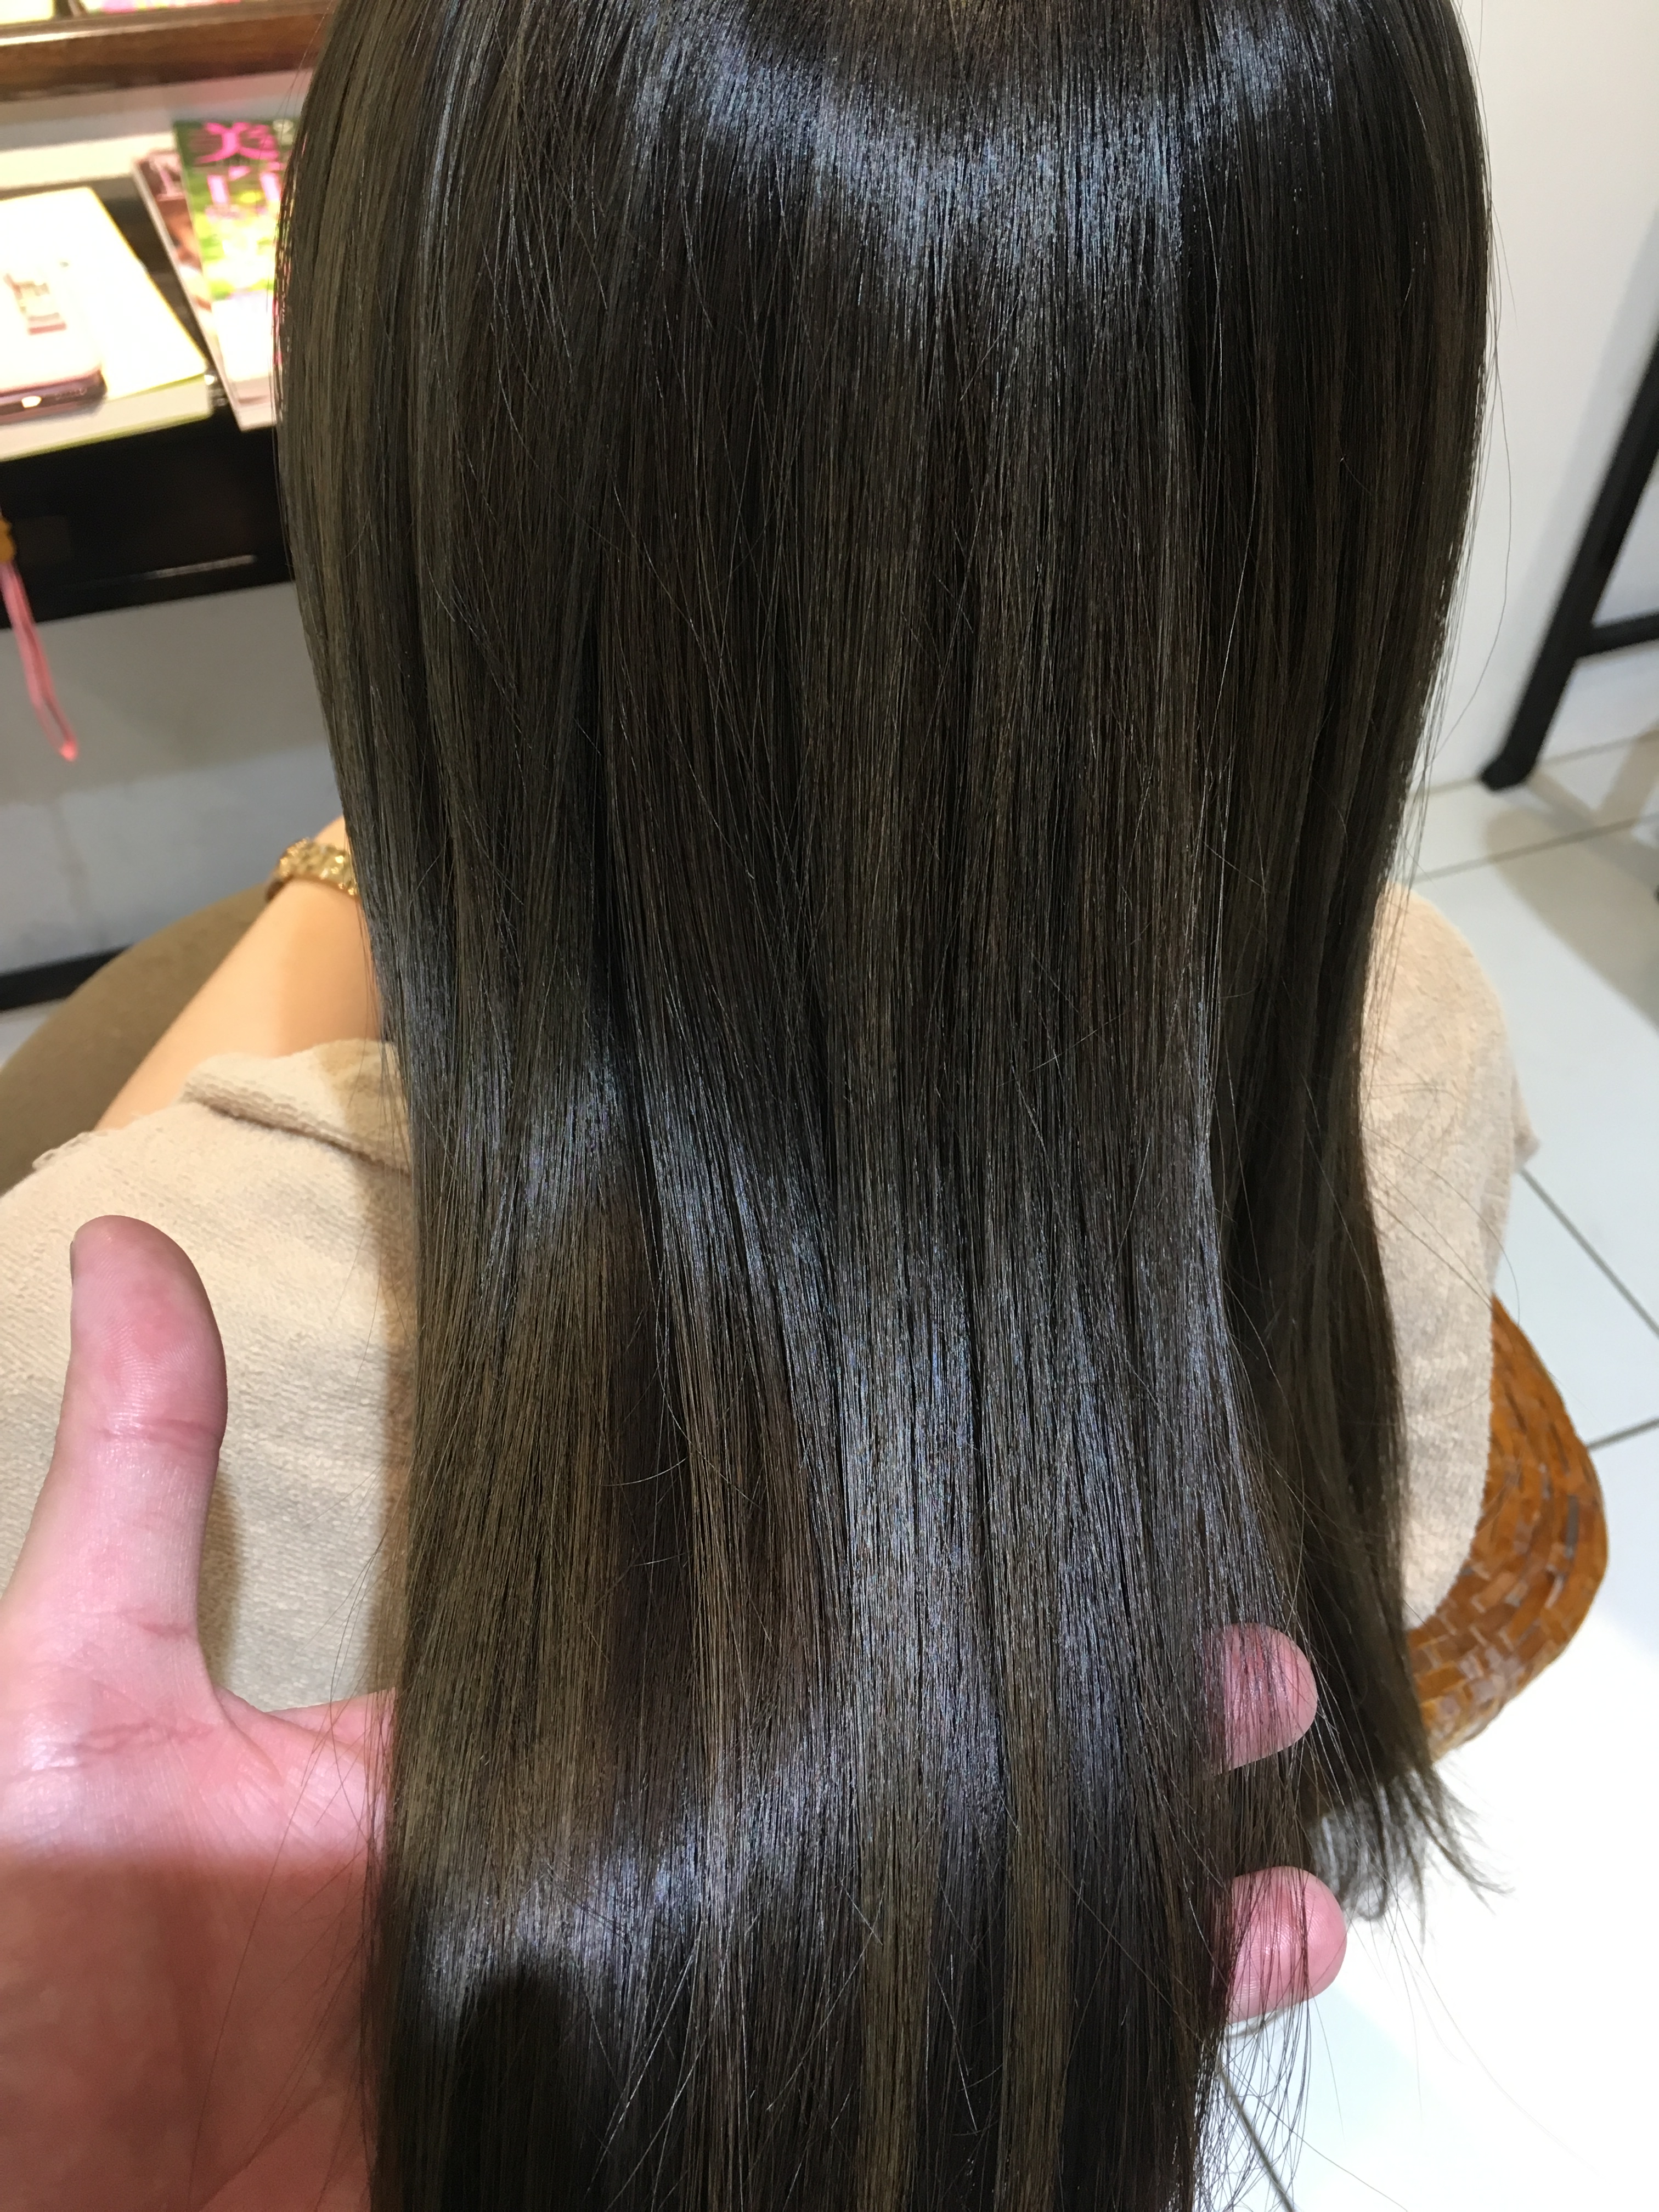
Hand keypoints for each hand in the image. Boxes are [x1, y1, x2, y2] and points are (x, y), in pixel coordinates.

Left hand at [0, 1220, 1340, 2209]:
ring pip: (940, 1981)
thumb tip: (128, 1235)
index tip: (1070, 1536)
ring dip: (1120, 1934)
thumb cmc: (29, 1981)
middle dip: (1085, 1759)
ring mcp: (674, 2049)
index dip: (922, 1607)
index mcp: (534, 1779)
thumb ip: (148, 1488)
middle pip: (903, 1816)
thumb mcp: (77, 1704)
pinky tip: (1193, 2039)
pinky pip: (894, 2145)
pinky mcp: (691, 2171)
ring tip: (1286, 1889)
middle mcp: (639, 1902)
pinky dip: (1051, 2114)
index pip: (777, 1664)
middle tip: (1256, 1684)